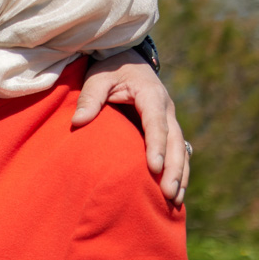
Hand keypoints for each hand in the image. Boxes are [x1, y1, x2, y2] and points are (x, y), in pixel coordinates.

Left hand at [73, 53, 188, 204]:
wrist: (125, 58)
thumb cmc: (109, 69)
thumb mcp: (97, 78)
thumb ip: (89, 98)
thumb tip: (78, 122)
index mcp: (150, 95)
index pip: (156, 124)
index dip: (157, 146)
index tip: (154, 169)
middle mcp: (165, 108)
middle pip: (174, 141)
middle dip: (173, 168)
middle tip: (168, 193)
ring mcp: (169, 119)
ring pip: (180, 149)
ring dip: (180, 174)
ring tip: (175, 200)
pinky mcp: (166, 129)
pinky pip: (177, 152)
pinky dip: (179, 171)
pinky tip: (175, 193)